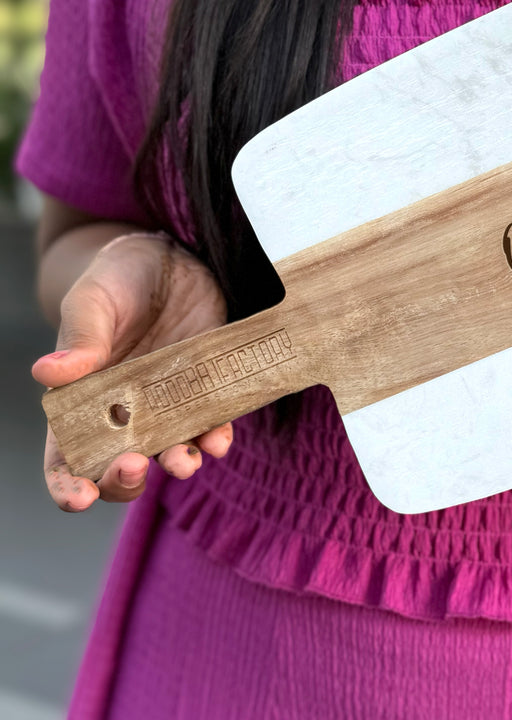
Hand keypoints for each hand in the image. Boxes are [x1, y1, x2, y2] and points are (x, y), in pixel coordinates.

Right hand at [32, 233, 232, 510]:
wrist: (170, 258)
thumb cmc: (118, 280)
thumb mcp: (93, 300)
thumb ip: (80, 337)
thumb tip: (48, 372)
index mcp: (80, 401)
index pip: (66, 458)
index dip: (69, 486)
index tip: (79, 498)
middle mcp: (125, 413)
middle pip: (119, 467)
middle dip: (124, 480)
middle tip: (133, 466)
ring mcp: (169, 404)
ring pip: (170, 452)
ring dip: (177, 463)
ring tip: (184, 461)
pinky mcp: (206, 387)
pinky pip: (212, 422)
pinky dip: (215, 436)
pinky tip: (218, 439)